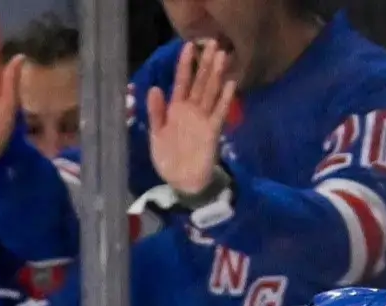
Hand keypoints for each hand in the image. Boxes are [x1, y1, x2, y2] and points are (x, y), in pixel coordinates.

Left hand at [147, 40, 236, 197]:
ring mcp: (203, 119)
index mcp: (176, 108)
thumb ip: (155, 112)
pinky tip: (230, 85)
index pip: (182, 81)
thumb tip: (155, 88)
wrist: (182, 182)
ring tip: (223, 57)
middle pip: (200, 82)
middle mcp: (191, 110)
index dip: (185, 64)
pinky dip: (224, 99)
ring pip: (211, 93)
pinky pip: (219, 112)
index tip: (188, 46)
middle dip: (206, 63)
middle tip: (214, 43)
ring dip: (217, 75)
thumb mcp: (156, 134)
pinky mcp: (213, 131)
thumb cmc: (168, 158)